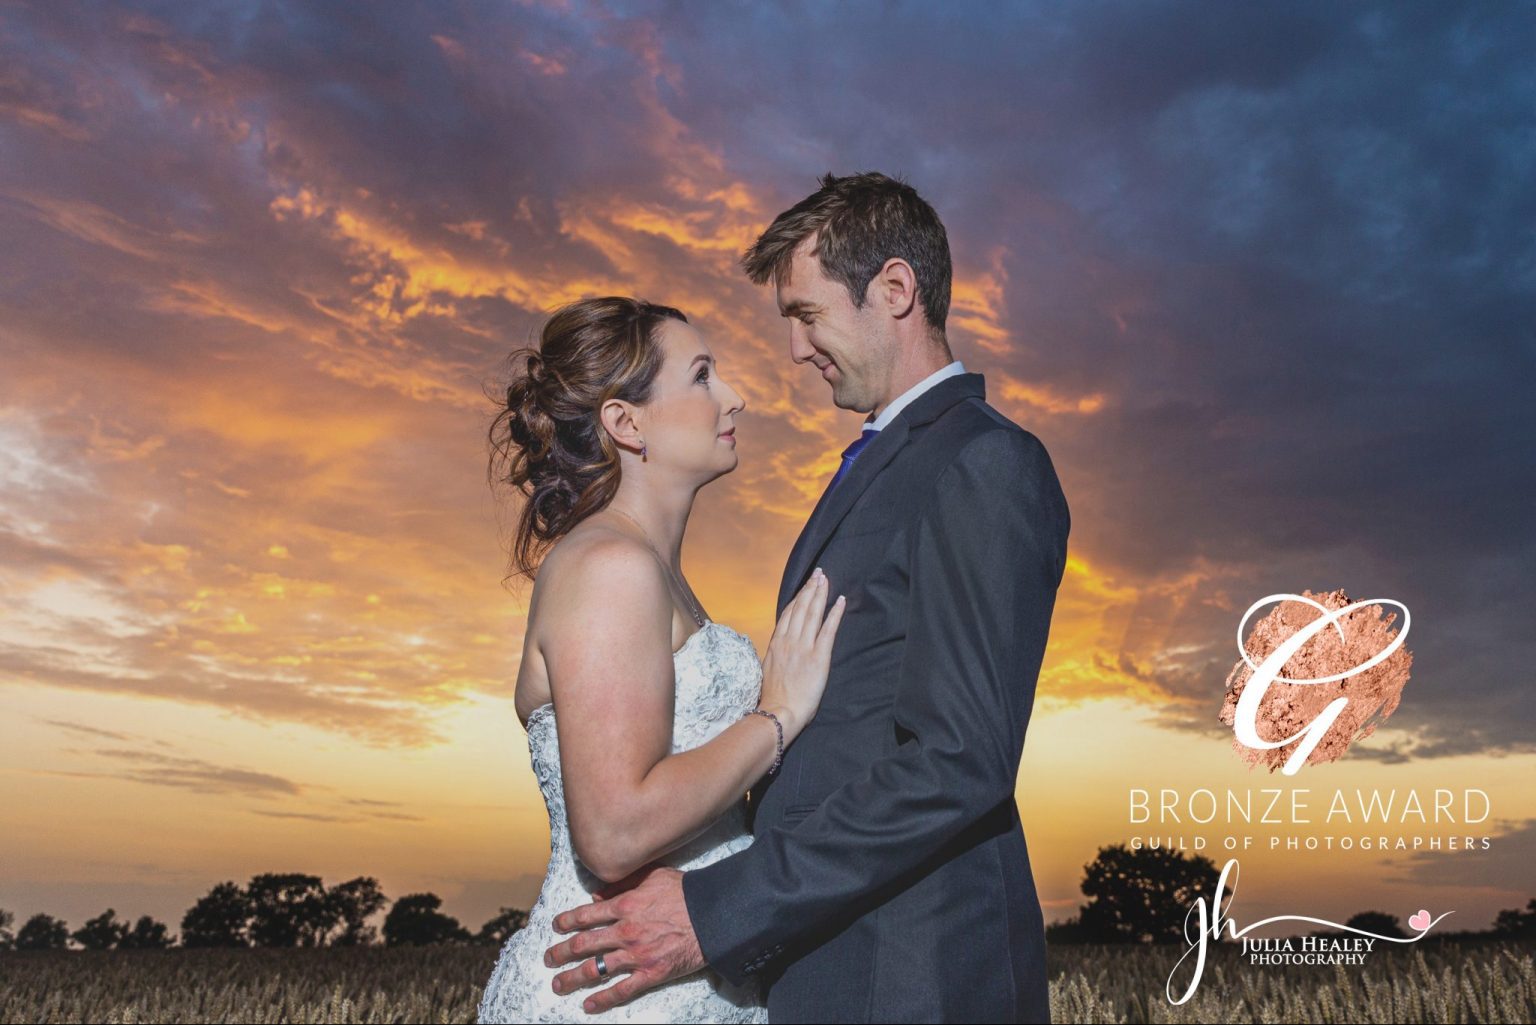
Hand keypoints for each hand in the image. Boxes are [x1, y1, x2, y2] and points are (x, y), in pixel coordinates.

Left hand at [543, 864, 705, 1013]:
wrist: (713, 915)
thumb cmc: (685, 892)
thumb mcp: (652, 875)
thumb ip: (623, 884)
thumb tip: (597, 895)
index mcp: (624, 905)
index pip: (586, 915)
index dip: (566, 921)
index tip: (555, 927)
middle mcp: (625, 931)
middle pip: (583, 944)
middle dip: (561, 953)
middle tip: (548, 958)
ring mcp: (636, 955)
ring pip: (595, 969)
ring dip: (572, 978)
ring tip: (558, 985)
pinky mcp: (651, 973)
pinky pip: (621, 990)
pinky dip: (602, 999)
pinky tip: (587, 1005)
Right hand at [757, 566, 844, 742]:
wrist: (779, 712)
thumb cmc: (774, 698)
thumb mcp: (768, 670)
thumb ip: (776, 655)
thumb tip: (780, 649)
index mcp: (776, 644)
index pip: (788, 613)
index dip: (797, 597)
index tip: (804, 586)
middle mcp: (788, 641)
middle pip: (800, 607)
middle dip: (810, 588)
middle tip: (818, 573)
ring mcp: (803, 647)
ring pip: (812, 613)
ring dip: (820, 594)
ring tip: (826, 579)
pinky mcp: (818, 656)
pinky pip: (828, 629)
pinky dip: (835, 613)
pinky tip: (841, 601)